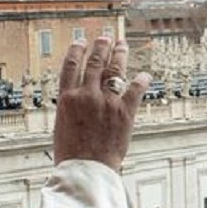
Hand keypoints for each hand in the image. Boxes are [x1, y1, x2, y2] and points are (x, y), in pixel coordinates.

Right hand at [52, 37, 150, 170]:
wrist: (86, 170)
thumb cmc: (71, 154)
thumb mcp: (62, 125)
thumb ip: (71, 106)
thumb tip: (77, 96)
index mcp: (67, 98)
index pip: (71, 65)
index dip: (77, 50)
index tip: (81, 42)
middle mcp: (87, 95)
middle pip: (94, 62)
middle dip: (101, 47)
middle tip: (105, 38)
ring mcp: (107, 102)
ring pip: (114, 69)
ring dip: (119, 54)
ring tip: (121, 44)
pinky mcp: (125, 112)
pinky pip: (136, 89)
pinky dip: (141, 80)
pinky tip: (144, 74)